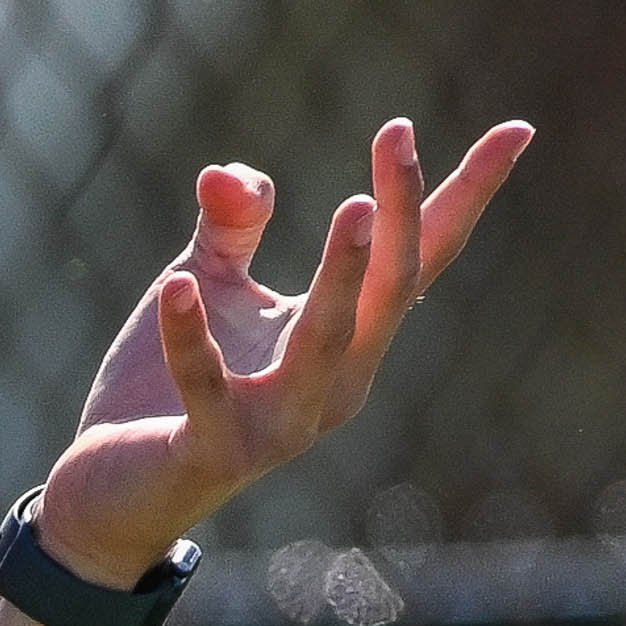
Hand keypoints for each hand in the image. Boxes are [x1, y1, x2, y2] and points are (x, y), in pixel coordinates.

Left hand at [34, 115, 533, 580]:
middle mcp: (335, 383)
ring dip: (344, 274)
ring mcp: (282, 423)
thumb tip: (229, 172)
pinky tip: (177, 285)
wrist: (108, 496)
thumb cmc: (162, 390)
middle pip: (391, 287)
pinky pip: (208, 387)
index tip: (517, 129)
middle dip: (402, 211)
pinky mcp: (215, 449)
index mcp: (347, 340)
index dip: (467, 194)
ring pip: (329, 341)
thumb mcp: (208, 290)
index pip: (421, 258)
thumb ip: (229, 228)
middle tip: (399, 136)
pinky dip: (189, 337)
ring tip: (357, 207)